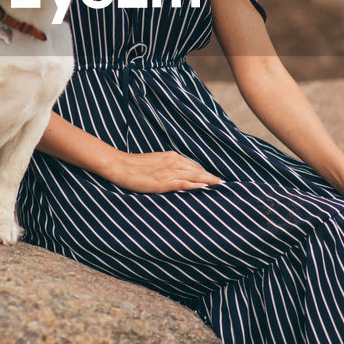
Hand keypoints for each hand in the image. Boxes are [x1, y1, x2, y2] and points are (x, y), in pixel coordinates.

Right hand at [105, 150, 221, 193]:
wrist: (119, 165)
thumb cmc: (134, 166)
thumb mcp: (154, 163)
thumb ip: (167, 167)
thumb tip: (178, 176)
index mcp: (172, 157)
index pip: (194, 166)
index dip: (205, 173)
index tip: (216, 179)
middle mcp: (173, 161)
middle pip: (198, 170)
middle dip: (211, 177)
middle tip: (224, 183)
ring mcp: (169, 171)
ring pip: (194, 175)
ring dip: (208, 180)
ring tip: (220, 185)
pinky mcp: (163, 181)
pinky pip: (184, 182)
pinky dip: (196, 184)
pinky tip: (205, 187)